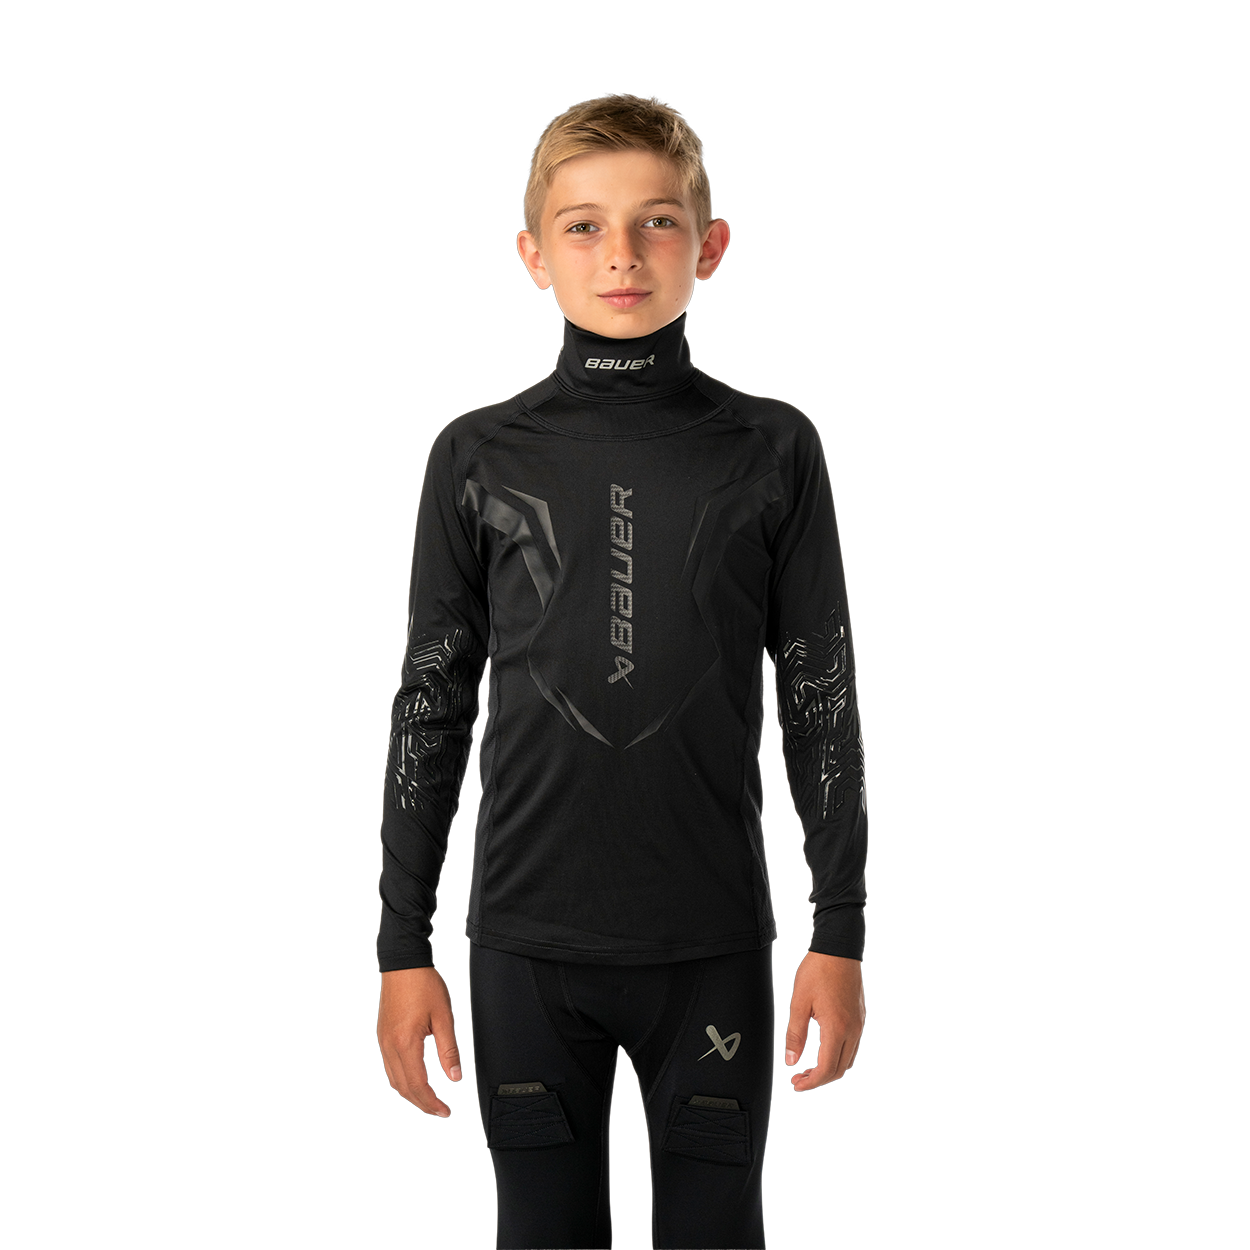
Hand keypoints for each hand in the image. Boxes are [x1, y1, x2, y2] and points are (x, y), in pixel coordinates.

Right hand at [377, 966, 463, 1116]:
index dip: (431, 1103)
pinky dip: (402, 1079)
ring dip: (411, 1094)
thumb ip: (449, 1050)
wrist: (403, 964)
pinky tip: (415, 1078)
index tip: (445, 1111)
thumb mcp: (444, 1017)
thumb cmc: (424, 985)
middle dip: (421, 1103)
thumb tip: (455, 1077)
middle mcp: (389, 1046)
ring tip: (429, 1099)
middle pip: (403, 1088)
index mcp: (405, 1043)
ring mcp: (383, 1041)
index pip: (417, 1085)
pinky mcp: (383, 1035)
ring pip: (394, 1080)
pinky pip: (390, 1067)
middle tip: (440, 1110)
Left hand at [784, 952, 865, 1090]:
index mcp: (837, 1028)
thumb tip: (791, 1060)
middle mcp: (853, 1029)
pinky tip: (823, 1050)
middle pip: (840, 1069)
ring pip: (848, 1059)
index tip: (797, 1084)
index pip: (827, 1069)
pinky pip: (852, 1045)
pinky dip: (838, 1055)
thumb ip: (795, 1035)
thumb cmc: (818, 971)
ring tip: (809, 1068)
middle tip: (799, 1079)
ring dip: (830, 1069)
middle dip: (819, 1079)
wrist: (838, 948)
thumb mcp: (799, 1003)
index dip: (811, 1082)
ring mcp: (859, 1023)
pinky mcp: (860, 1016)